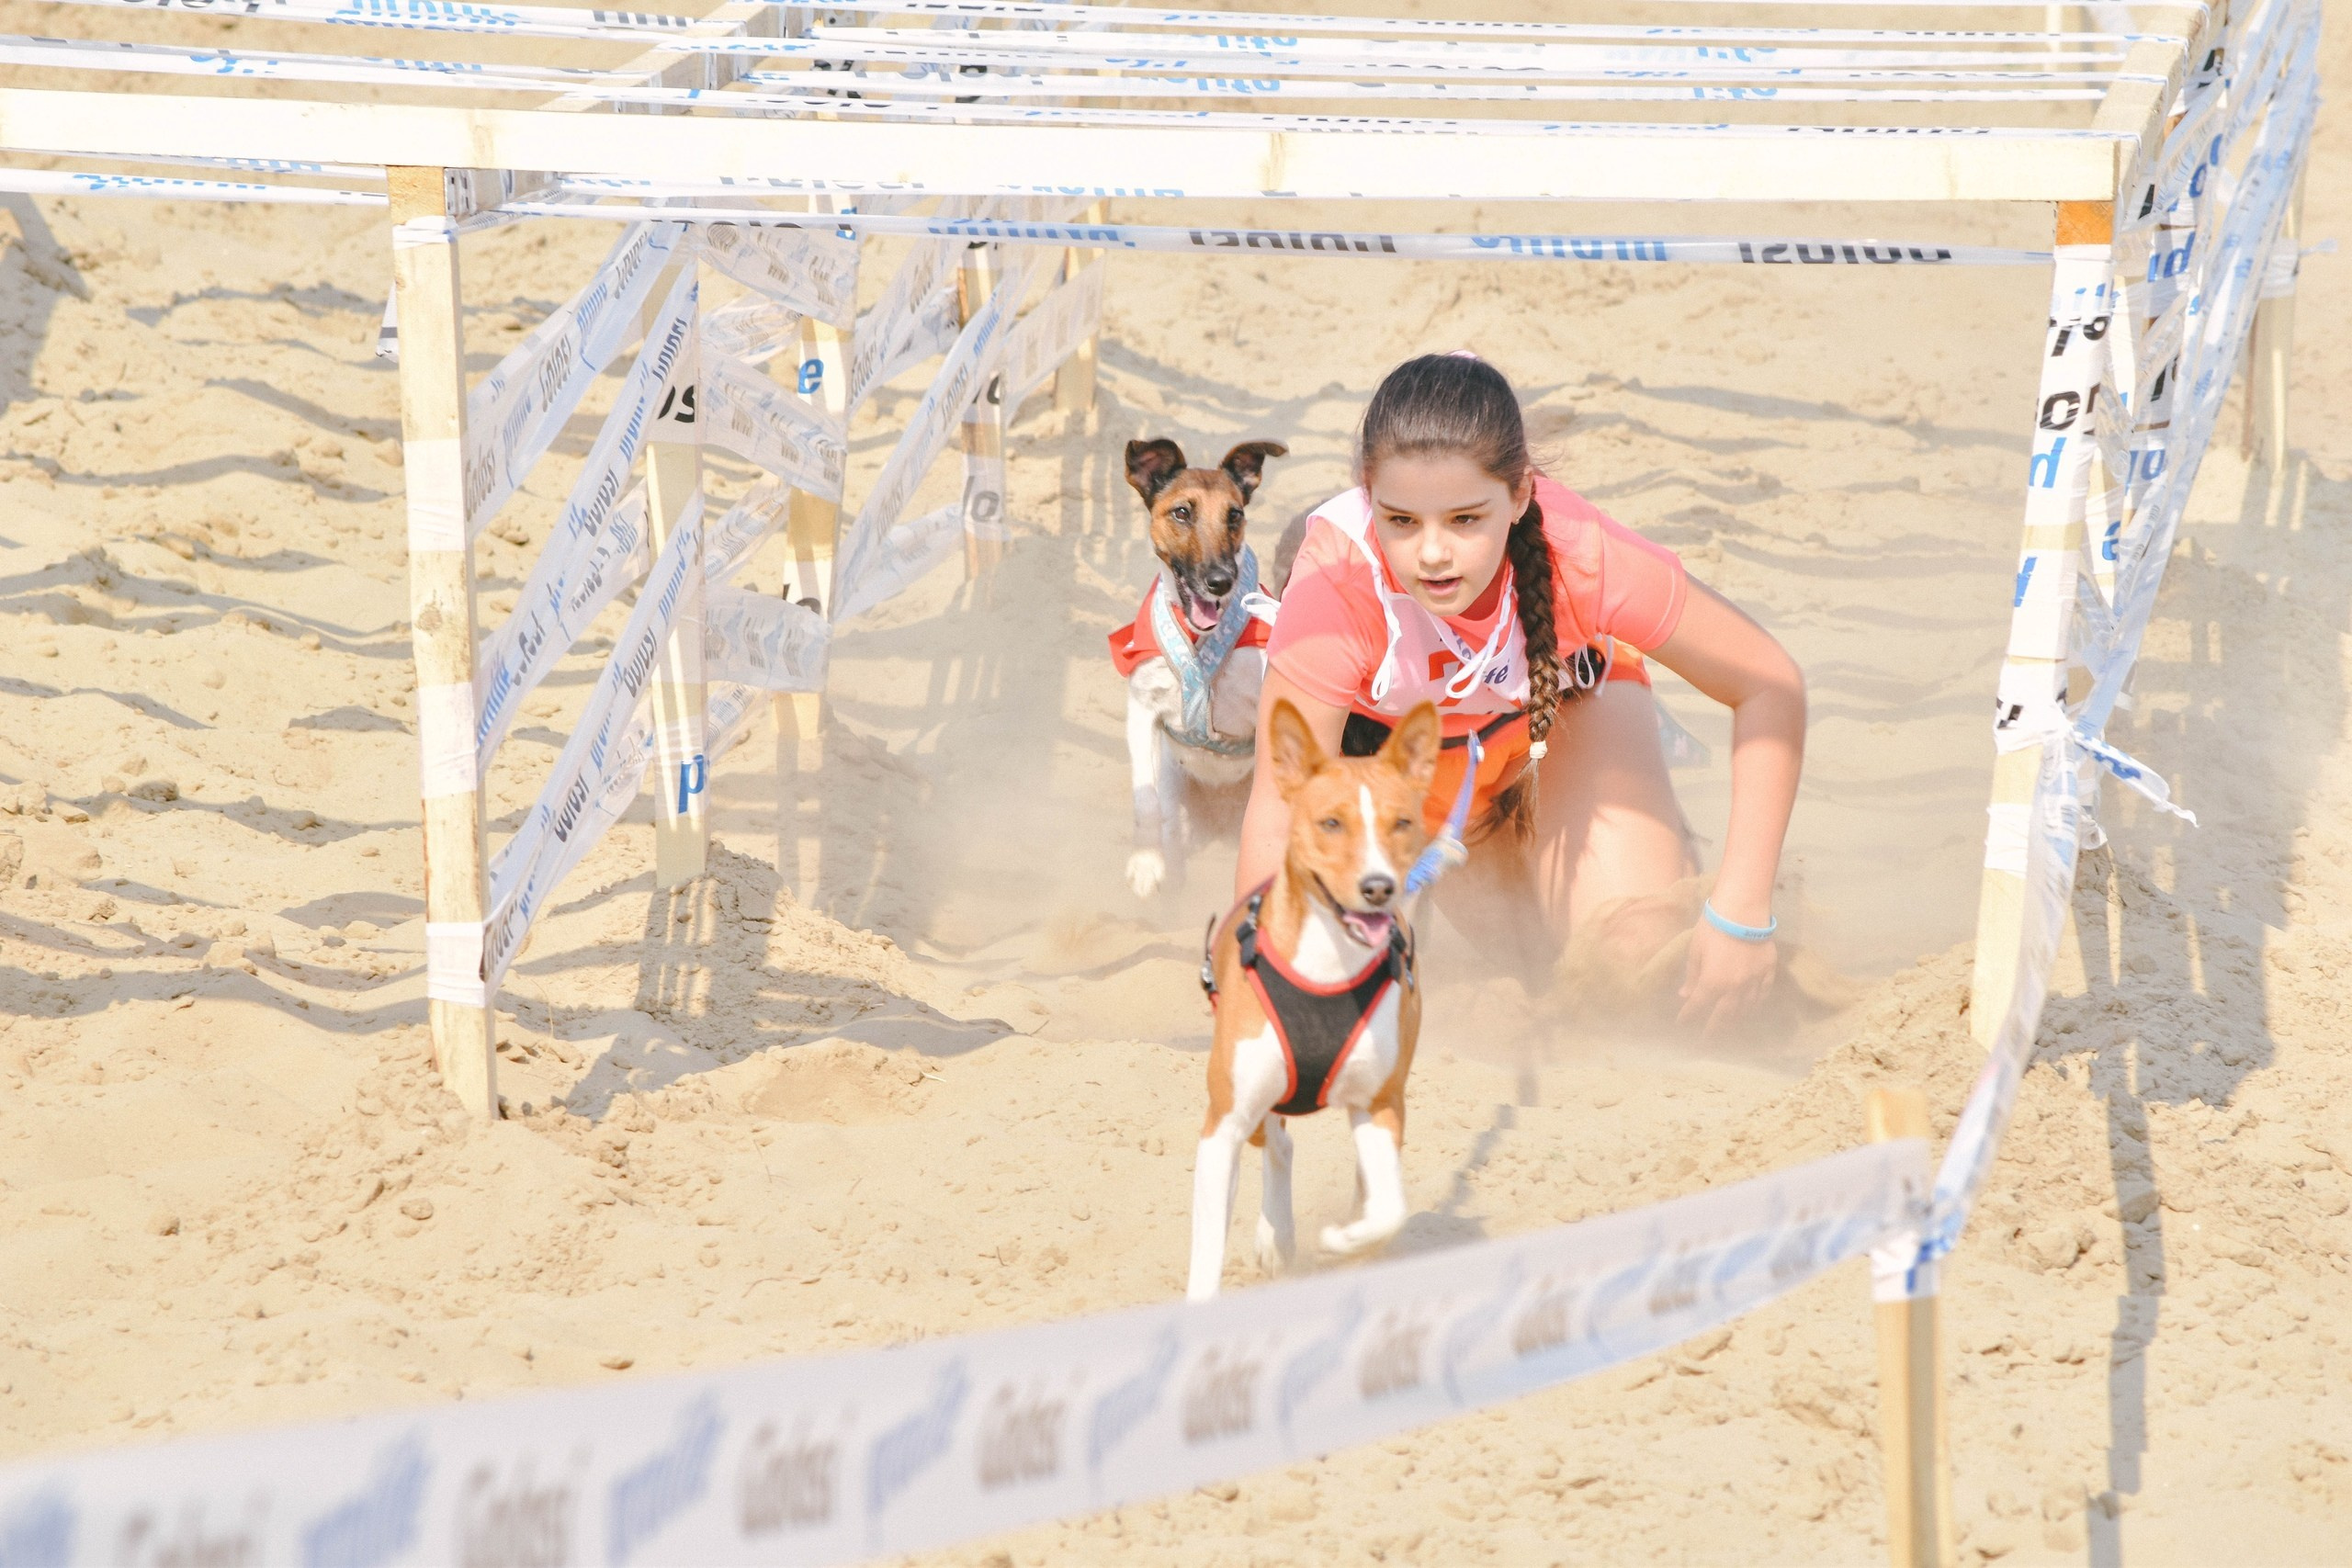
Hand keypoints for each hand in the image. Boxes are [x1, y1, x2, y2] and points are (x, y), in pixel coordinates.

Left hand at [1677, 918, 1777, 1034]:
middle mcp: (1735, 987)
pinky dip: (1756, 1004)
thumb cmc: (1713, 926)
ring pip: (1745, 1008)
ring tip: (1728, 1027)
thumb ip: (1692, 976)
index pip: (1698, 1006)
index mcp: (1713, 982)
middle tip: (1706, 1041)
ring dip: (1735, 1019)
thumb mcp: (1695, 950)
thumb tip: (1685, 995)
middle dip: (1713, 1030)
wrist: (1743, 910)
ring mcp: (1754, 981)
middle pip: (1723, 1016)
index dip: (1688, 1017)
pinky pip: (1763, 994)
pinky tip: (1752, 1008)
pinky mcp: (1768, 971)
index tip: (1681, 1025)